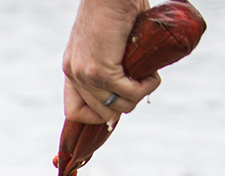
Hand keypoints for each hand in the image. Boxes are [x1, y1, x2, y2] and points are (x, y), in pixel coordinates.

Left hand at [63, 0, 161, 123]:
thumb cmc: (117, 8)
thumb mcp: (110, 44)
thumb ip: (113, 65)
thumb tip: (131, 86)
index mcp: (72, 68)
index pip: (74, 112)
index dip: (97, 116)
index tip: (118, 106)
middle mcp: (74, 73)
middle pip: (101, 114)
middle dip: (126, 104)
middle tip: (141, 84)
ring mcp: (85, 74)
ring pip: (116, 107)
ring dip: (138, 96)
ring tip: (149, 76)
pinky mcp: (100, 70)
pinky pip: (128, 93)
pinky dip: (145, 87)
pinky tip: (151, 74)